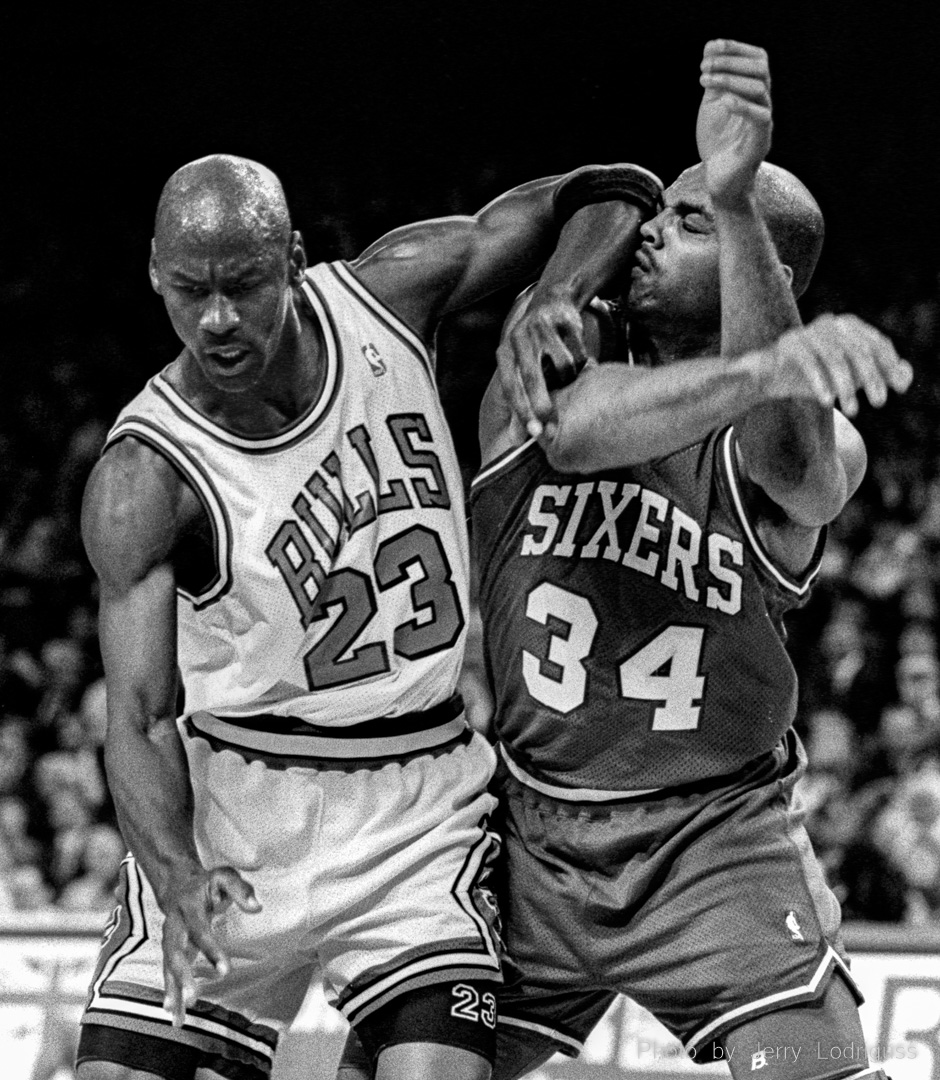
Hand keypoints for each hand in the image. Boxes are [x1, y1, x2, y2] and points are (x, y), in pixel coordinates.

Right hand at [161, 866, 260, 1026]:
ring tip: (177, 1016)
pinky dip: (170, 995)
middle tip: (194, 997)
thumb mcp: (225, 876)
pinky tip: (175, 1015)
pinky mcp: (169, 953)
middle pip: (174, 953)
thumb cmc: (208, 883)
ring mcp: (168, 941)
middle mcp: (173, 926)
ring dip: (173, 991)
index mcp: (188, 907)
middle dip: (183, 976)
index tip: (225, 971)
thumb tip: (257, 907)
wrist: (178, 885)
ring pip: (167, 968)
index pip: (199, 931)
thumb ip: (241, 889)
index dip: (211, 951)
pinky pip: (167, 975)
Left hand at [496, 287, 586, 440]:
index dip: (521, 411)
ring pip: (562, 365)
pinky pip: (578, 352)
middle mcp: (519, 338)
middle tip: (551, 421)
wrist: (553, 301)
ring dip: (569, 379)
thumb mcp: (520, 367)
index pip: (511, 386)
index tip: (534, 433)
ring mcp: (542, 327)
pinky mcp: (565, 320)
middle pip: (533, 376)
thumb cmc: (534, 346)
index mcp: (505, 353)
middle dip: (541, 402)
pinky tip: (580, 363)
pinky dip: (582, 363)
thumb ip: (519, 399)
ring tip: (570, 381)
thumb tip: (516, 439)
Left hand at [697, 40, 772, 205]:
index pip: (756, 59)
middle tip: (704, 67)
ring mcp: (764, 123)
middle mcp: (763, 104)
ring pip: (760, 89)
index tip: (710, 47)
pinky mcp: (760, 143)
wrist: (720, 181)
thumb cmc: (718, 144)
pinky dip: (742, 105)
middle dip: (731, 62)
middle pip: (761, 69)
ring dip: (729, 80)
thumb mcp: (711, 106)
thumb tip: (710, 48)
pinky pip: (761, 118)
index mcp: (753, 93)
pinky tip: (723, 102)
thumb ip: (714, 81)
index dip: (736, 48)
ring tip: (704, 80)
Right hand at [758, 314, 912, 415]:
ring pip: (835, 357)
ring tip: (852, 411)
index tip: (899, 390)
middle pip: (859, 350)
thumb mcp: (849, 378)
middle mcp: (831, 324)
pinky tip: (826, 402)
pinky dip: (820, 383)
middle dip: (872, 378)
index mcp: (849, 326)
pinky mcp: (789, 344)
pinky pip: (809, 363)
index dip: (890, 365)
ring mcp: (808, 332)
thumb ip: (878, 375)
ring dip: (846, 387)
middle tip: (880, 403)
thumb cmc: (813, 377)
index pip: (877, 343)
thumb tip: (906, 378)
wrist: (770, 376)